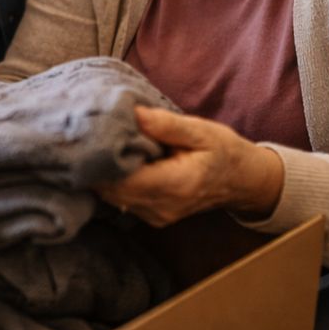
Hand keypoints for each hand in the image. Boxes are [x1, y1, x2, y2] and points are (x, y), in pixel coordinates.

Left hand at [95, 107, 283, 226]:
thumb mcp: (200, 131)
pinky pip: (122, 200)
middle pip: (111, 190)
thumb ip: (165, 125)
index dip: (101, 160)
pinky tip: (113, 161)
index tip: (90, 136)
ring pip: (113, 197)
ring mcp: (156, 216)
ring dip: (103, 174)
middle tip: (86, 136)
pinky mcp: (152, 216)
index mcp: (176, 184)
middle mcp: (163, 206)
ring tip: (97, 146)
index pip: (122, 179)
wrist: (242, 181)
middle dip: (97, 165)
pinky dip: (114, 182)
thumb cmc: (223, 151)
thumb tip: (132, 113)